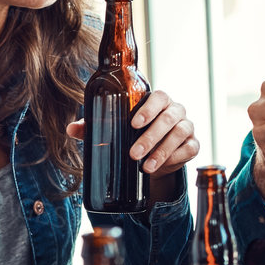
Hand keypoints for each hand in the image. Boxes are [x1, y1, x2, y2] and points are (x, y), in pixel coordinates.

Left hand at [65, 89, 199, 172]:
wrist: (154, 156)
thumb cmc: (133, 135)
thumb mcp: (114, 130)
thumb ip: (94, 126)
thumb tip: (71, 129)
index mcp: (158, 101)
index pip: (159, 97)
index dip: (149, 109)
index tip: (133, 123)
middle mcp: (176, 111)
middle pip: (170, 117)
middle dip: (151, 136)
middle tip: (133, 154)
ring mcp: (187, 126)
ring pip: (180, 133)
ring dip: (163, 151)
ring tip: (145, 167)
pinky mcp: (193, 145)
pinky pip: (190, 149)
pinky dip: (176, 158)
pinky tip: (162, 167)